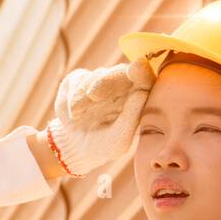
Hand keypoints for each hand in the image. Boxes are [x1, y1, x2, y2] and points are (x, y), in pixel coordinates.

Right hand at [45, 59, 154, 177]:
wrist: (75, 150)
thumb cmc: (104, 147)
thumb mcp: (119, 140)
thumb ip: (132, 118)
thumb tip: (141, 93)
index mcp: (137, 99)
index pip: (145, 80)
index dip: (142, 72)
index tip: (135, 69)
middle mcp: (121, 86)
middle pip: (121, 72)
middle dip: (108, 80)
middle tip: (94, 94)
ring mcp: (101, 81)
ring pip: (98, 75)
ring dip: (85, 95)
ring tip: (78, 113)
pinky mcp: (81, 80)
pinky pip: (79, 79)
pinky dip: (75, 95)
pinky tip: (75, 112)